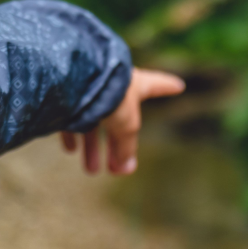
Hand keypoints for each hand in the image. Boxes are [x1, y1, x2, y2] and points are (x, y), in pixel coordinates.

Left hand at [60, 68, 184, 173]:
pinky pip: (72, 119)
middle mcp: (113, 86)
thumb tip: (126, 168)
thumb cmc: (111, 95)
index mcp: (135, 85)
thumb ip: (127, 148)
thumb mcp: (126, 125)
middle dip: (116, 148)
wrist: (76, 78)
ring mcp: (91, 90)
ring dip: (93, 149)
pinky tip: (71, 150)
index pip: (157, 85)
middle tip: (116, 168)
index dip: (168, 86)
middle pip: (118, 121)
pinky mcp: (69, 96)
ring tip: (91, 171)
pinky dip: (73, 136)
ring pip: (93, 123)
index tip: (179, 85)